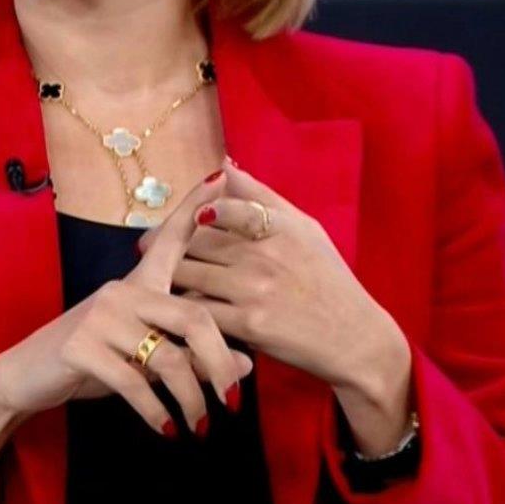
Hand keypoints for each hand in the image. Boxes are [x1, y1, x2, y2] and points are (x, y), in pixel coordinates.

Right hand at [0, 170, 252, 437]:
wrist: (28, 377)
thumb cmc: (93, 361)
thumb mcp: (147, 358)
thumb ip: (194, 354)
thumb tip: (248, 363)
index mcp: (138, 285)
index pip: (172, 240)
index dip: (196, 209)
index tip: (222, 173)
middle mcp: (121, 292)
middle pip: (195, 316)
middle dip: (222, 363)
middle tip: (233, 402)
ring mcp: (99, 317)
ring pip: (169, 359)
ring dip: (191, 400)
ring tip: (201, 426)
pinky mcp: (80, 346)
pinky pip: (135, 383)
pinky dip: (158, 412)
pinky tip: (168, 430)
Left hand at [150, 158, 408, 398]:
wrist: (354, 339)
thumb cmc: (327, 279)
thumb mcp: (305, 228)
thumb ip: (261, 197)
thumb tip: (224, 164)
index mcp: (278, 227)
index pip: (222, 207)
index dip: (197, 211)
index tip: (188, 222)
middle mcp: (264, 255)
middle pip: (193, 242)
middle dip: (166, 244)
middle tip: (150, 247)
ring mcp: (253, 290)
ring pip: (187, 274)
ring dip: (168, 275)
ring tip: (159, 276)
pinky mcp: (246, 325)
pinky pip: (197, 308)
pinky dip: (183, 306)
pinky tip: (180, 307)